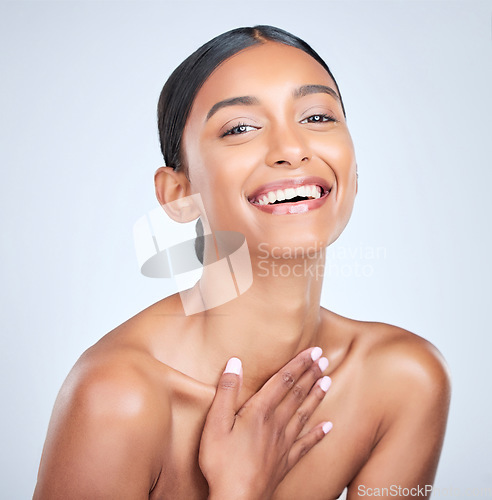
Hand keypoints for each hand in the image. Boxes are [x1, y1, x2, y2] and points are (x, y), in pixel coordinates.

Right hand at [198, 347, 332, 499]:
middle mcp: (276, 424)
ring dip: (316, 396)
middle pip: (297, 394)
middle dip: (311, 374)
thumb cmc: (222, 463)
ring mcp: (283, 443)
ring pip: (304, 414)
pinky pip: (306, 444)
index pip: (283, 380)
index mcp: (259, 411)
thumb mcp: (215, 423)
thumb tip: (235, 362)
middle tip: (324, 360)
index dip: (299, 364)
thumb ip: (227, 391)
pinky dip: (318, 434)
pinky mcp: (285, 461)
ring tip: (328, 381)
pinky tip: (329, 426)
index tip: (313, 351)